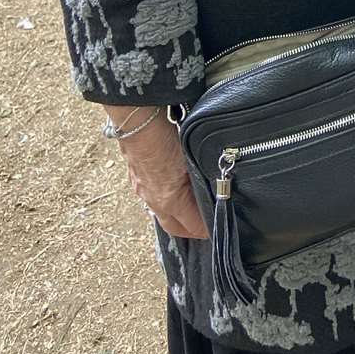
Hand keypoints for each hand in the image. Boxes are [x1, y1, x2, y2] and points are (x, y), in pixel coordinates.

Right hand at [113, 111, 208, 238]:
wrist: (137, 122)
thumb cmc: (165, 137)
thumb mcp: (191, 159)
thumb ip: (202, 178)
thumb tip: (217, 185)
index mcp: (170, 200)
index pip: (194, 226)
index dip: (207, 229)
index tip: (218, 228)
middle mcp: (154, 201)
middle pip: (174, 228)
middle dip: (190, 231)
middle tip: (205, 227)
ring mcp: (142, 192)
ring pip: (162, 214)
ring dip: (177, 215)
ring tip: (192, 209)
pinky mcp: (136, 180)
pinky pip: (152, 199)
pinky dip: (165, 200)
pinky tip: (173, 190)